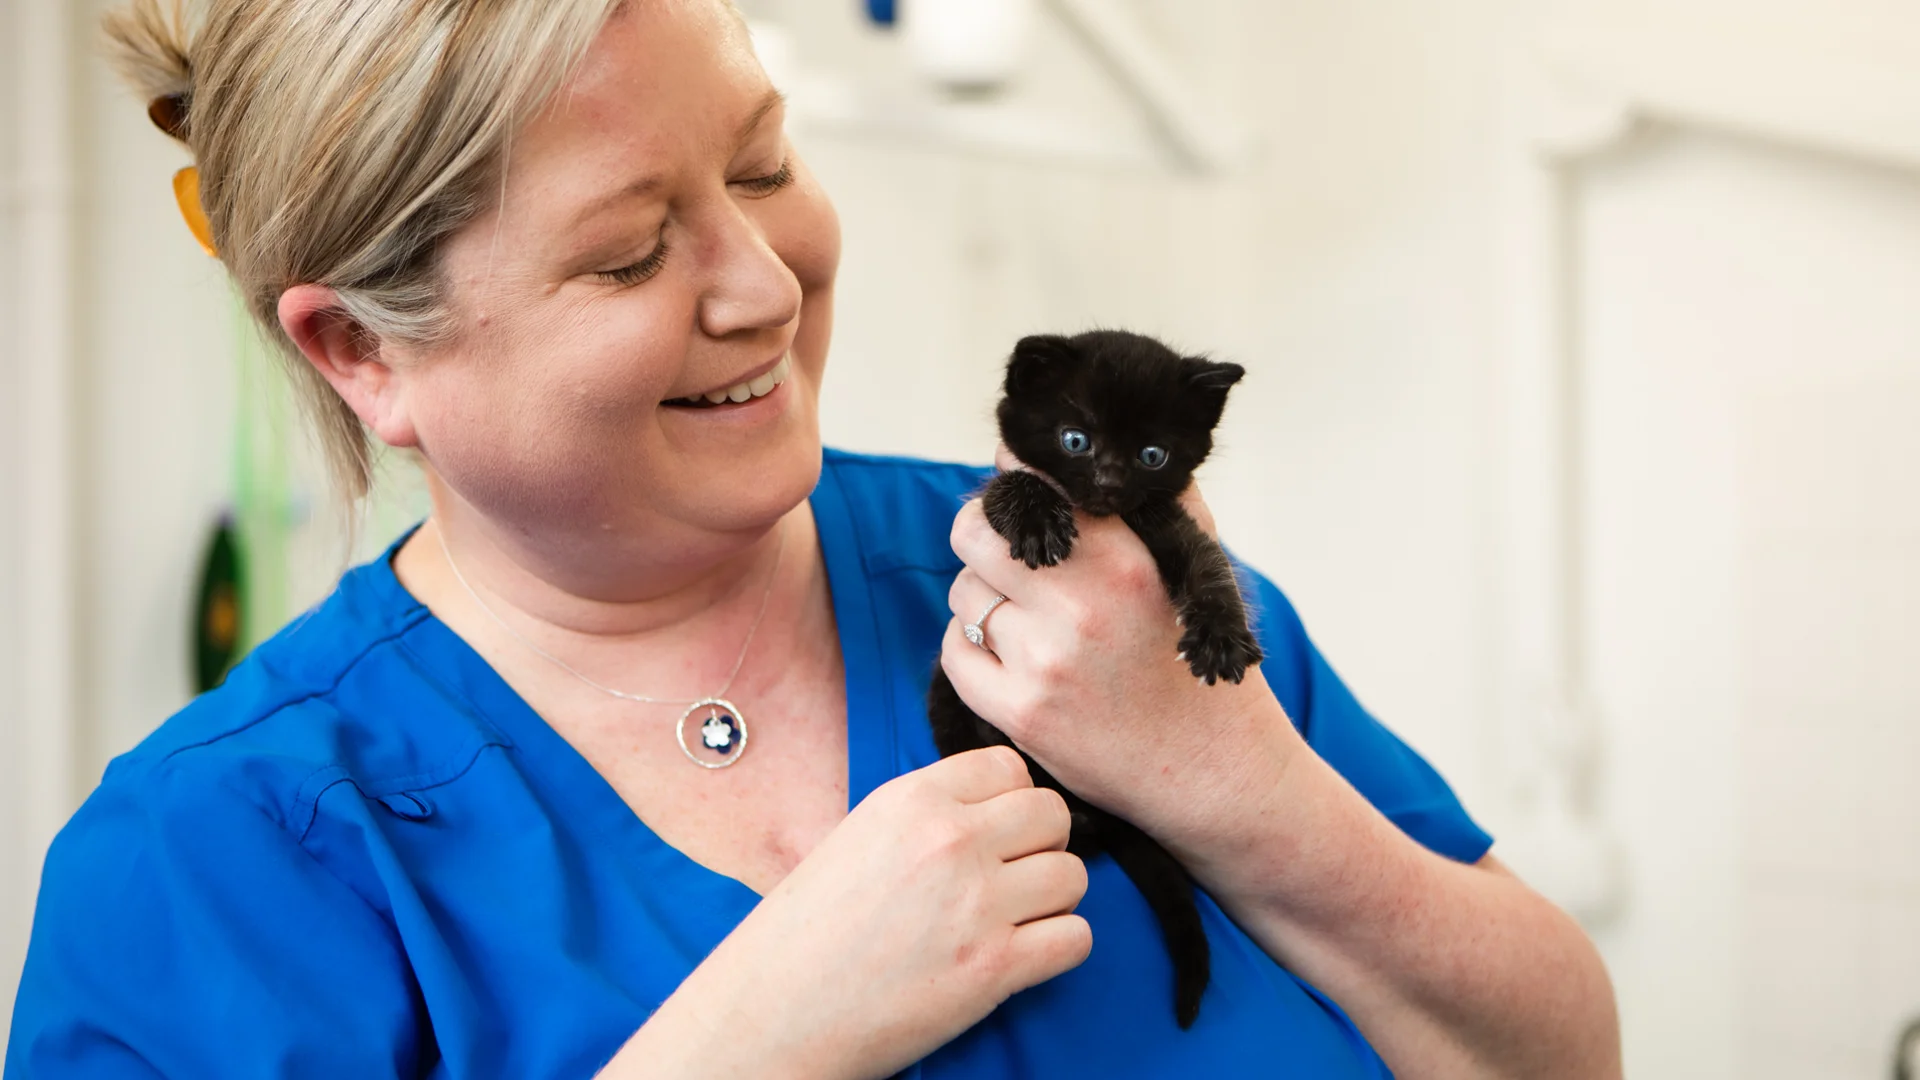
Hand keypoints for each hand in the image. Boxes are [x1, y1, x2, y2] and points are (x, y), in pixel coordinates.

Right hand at [608, 747, 1090, 1079]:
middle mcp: (950, 840)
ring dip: (1053, 901)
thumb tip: (996, 808)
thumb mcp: (861, 834)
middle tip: (1012, 878)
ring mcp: (976, 903)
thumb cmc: (808, 930)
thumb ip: (928, 813)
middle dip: (1043, 846)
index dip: (1012, 802)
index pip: (1011, 767)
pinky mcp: (993, 967)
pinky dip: (1058, 950)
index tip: (995, 835)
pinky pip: (1075, 938)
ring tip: (1012, 922)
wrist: (774, 1011)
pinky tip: (1020, 958)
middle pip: (1053, 814)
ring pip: (1072, 876)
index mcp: (913, 799)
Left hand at [945, 448, 1300, 856]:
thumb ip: (1157, 503)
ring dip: (983, 600)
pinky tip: (1010, 657)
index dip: (1016, 484)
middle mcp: (1080, 607)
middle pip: (973, 533)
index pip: (1029, 485)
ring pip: (963, 595)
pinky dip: (973, 647)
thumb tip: (1088, 454)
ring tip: (1027, 619)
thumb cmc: (1198, 658)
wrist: (1212, 770)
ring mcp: (1044, 663)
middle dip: (984, 537)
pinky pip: (956, 652)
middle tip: (1007, 557)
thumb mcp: (1198, 568)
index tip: (1023, 496)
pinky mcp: (1019, 714)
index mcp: (1123, 560)